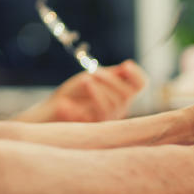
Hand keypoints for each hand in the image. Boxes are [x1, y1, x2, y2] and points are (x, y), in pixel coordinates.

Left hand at [19, 60, 146, 121]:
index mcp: (122, 93)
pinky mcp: (92, 129)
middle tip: (93, 72)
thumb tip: (127, 66)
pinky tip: (66, 103)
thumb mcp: (93, 77)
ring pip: (112, 106)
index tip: (126, 64)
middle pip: (126, 94)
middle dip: (110, 80)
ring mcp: (106, 119)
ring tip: (85, 80)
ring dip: (99, 90)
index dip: (136, 75)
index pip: (140, 85)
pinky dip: (79, 108)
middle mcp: (119, 108)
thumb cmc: (76, 91)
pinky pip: (92, 117)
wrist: (54, 109)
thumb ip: (110, 74)